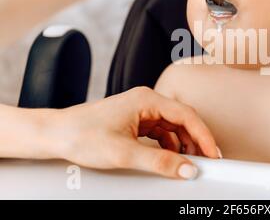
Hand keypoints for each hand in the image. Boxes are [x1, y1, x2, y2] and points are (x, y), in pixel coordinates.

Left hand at [51, 87, 220, 178]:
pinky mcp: (135, 121)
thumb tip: (187, 169)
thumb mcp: (124, 152)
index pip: (187, 115)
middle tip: (205, 161)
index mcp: (147, 100)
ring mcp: (141, 111)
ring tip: (189, 162)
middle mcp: (147, 102)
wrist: (56, 134)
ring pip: (173, 127)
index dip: (203, 135)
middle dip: (195, 141)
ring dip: (183, 144)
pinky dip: (170, 145)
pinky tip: (170, 157)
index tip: (213, 154)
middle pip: (183, 120)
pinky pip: (161, 132)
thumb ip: (159, 161)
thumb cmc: (82, 134)